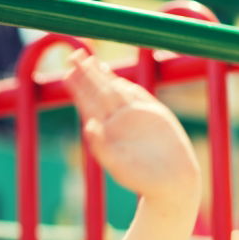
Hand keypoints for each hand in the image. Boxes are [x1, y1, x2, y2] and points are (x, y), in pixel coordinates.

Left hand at [62, 49, 200, 203]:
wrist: (171, 183)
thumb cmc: (140, 179)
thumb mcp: (116, 163)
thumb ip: (101, 145)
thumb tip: (88, 125)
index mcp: (106, 131)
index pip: (89, 103)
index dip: (79, 87)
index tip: (66, 72)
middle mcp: (119, 121)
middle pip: (100, 91)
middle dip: (87, 74)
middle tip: (73, 55)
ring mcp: (138, 116)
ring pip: (118, 91)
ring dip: (104, 76)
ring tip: (90, 61)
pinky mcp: (156, 115)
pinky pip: (139, 97)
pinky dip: (128, 87)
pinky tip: (117, 79)